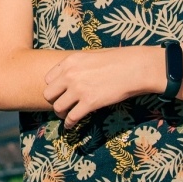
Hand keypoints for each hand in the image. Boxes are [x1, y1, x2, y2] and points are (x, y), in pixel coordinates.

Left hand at [43, 46, 162, 128]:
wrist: (134, 67)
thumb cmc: (118, 60)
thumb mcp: (91, 56)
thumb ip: (78, 66)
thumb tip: (73, 76)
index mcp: (69, 62)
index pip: (48, 79)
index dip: (54, 88)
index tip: (60, 93)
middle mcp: (69, 75)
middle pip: (48, 94)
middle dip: (54, 101)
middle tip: (62, 105)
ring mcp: (78, 89)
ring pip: (57, 108)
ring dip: (61, 114)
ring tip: (66, 116)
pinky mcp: (89, 103)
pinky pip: (72, 117)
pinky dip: (70, 124)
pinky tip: (72, 125)